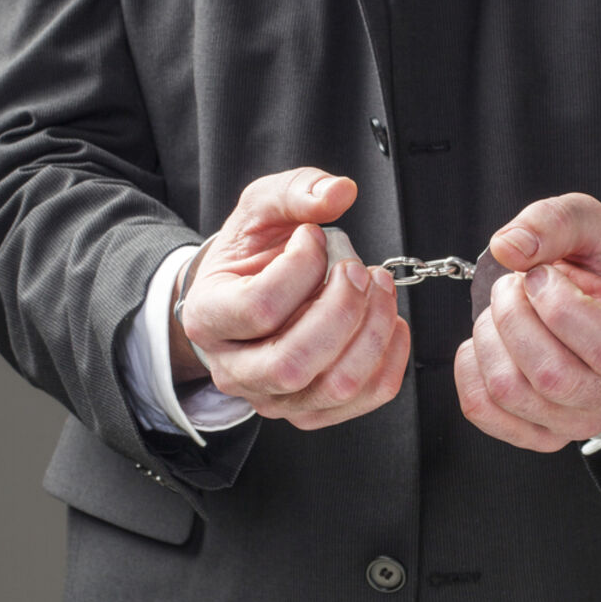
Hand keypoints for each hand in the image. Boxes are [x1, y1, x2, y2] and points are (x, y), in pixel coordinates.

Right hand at [172, 167, 409, 428]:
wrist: (246, 295)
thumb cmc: (251, 256)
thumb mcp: (260, 211)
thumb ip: (295, 192)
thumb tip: (339, 193)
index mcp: (209, 318)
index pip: (258, 308)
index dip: (300, 268)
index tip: (314, 236)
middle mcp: (236, 369)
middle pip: (294, 361)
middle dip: (343, 309)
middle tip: (359, 269)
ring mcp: (274, 397)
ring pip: (334, 386)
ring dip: (372, 333)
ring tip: (379, 289)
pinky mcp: (311, 410)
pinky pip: (364, 398)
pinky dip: (391, 358)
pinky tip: (391, 321)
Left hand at [454, 194, 600, 451]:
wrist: (591, 306)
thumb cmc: (596, 270)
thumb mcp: (588, 226)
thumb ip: (555, 222)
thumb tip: (508, 247)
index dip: (559, 307)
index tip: (542, 274)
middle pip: (551, 376)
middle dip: (513, 316)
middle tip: (512, 285)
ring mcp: (581, 421)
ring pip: (512, 393)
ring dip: (489, 337)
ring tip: (502, 310)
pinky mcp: (540, 433)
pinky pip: (484, 411)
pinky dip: (469, 368)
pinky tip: (486, 341)